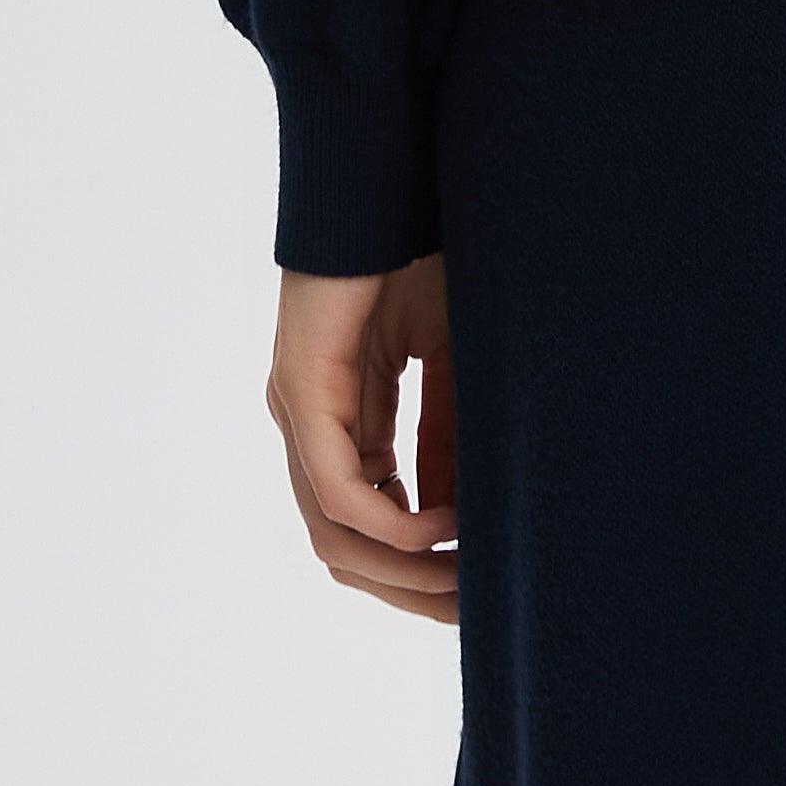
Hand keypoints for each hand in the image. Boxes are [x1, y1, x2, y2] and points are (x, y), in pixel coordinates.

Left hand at [267, 258, 458, 623]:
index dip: (424, 569)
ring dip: (405, 571)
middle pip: (345, 549)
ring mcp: (299, 411)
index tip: (485, 587)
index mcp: (343, 419)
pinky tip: (446, 526)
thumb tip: (459, 517)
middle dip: (414, 591)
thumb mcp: (452, 362)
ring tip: (469, 575)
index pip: (369, 525)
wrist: (392, 174)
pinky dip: (394, 522)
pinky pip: (339, 490)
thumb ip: (448, 436)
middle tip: (477, 611)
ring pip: (336, 535)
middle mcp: (310, 425)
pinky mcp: (302, 390)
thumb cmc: (423, 252)